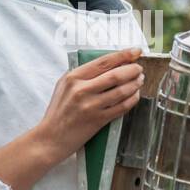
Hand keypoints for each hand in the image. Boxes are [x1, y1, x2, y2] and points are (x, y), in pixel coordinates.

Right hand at [33, 47, 144, 163]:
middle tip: (139, 68)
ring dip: (135, 84)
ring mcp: (91, 106)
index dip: (123, 55)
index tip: (135, 51)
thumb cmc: (58, 111)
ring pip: (121, 91)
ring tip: (139, 80)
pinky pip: (121, 107)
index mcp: (73, 78)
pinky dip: (132, 100)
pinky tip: (135, 95)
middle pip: (115, 75)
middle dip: (132, 70)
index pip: (103, 62)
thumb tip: (106, 64)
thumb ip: (81, 75)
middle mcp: (82, 90)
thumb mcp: (63, 86)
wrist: (51, 138)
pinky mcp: (98, 120)